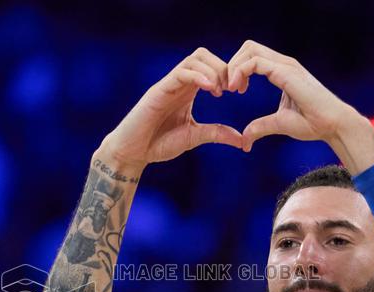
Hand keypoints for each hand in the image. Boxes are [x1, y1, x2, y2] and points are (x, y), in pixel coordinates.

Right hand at [98, 48, 243, 169]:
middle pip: (204, 55)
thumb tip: (241, 139)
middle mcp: (179, 83)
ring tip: (221, 91)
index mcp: (188, 91)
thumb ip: (216, 134)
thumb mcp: (194, 137)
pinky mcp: (159, 90)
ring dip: (213, 70)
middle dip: (223, 67)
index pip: (211, 66)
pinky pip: (180, 73)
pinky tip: (211, 90)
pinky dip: (198, 76)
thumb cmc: (159, 144)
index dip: (229, 73)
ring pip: (194, 59)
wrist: (133, 153)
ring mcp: (168, 84)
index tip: (241, 91)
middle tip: (234, 89)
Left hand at [226, 40, 359, 152]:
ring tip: (230, 88)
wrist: (332, 125)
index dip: (237, 70)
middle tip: (227, 88)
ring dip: (233, 67)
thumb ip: (260, 127)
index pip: (252, 56)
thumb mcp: (279, 123)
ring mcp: (285, 65)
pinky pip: (254, 62)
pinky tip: (238, 89)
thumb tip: (245, 139)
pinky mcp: (285, 72)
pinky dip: (240, 72)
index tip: (232, 91)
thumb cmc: (312, 123)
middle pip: (248, 47)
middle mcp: (283, 63)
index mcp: (281, 71)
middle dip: (231, 65)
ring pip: (249, 49)